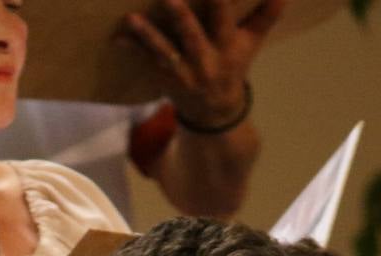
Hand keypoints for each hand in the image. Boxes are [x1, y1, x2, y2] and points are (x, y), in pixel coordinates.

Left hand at [125, 0, 285, 125]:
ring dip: (147, 34)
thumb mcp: (250, 45)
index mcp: (227, 47)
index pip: (225, 17)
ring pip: (164, 50)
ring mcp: (183, 71)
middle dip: (182, 18)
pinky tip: (116, 38)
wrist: (214, 114)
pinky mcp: (164, 76)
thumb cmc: (232, 67)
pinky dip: (131, 49)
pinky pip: (145, 61)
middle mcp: (205, 60)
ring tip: (131, 18)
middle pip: (193, 36)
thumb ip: (264, 18)